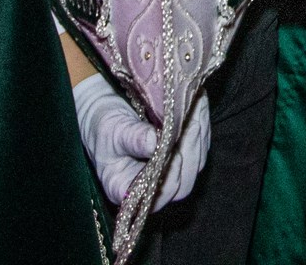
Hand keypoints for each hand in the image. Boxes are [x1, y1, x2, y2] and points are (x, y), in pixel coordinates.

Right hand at [72, 75, 211, 207]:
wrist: (105, 112)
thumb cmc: (104, 126)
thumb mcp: (113, 130)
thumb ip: (133, 138)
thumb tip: (154, 143)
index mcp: (126, 190)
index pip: (157, 195)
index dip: (170, 174)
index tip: (171, 146)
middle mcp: (150, 189)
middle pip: (183, 184)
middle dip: (190, 154)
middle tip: (191, 125)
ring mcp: (168, 174)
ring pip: (196, 165)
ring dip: (199, 139)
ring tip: (194, 112)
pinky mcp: (180, 158)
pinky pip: (200, 149)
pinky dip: (202, 130)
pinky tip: (197, 109)